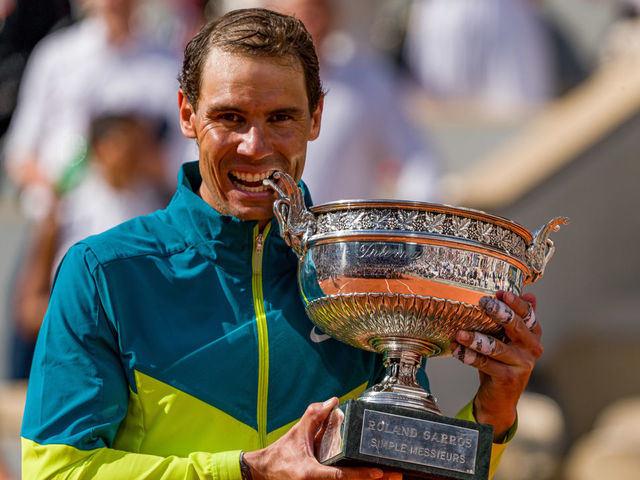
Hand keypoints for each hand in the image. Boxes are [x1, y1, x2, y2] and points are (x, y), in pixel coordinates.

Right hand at [243, 398, 401, 478]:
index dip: (361, 474)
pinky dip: (356, 478)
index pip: (341, 476)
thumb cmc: (281, 454)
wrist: (264, 472)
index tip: (379, 472)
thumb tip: (333, 401)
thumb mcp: (298, 432)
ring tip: (391, 476)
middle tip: (396, 475)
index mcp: (311, 473)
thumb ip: (315, 415)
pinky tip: (372, 475)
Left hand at [451, 291, 542, 441]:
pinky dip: (468, 356)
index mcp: (533, 334)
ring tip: (459, 332)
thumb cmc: (501, 361)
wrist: (500, 398)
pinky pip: (484, 363)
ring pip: (496, 347)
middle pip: (515, 326)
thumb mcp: (509, 338)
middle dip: (498, 313)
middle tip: (482, 303)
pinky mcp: (508, 378)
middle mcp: (532, 348)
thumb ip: (517, 317)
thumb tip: (530, 293)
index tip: (500, 293)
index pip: (528, 314)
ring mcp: (522, 364)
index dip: (515, 302)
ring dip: (475, 339)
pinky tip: (456, 349)